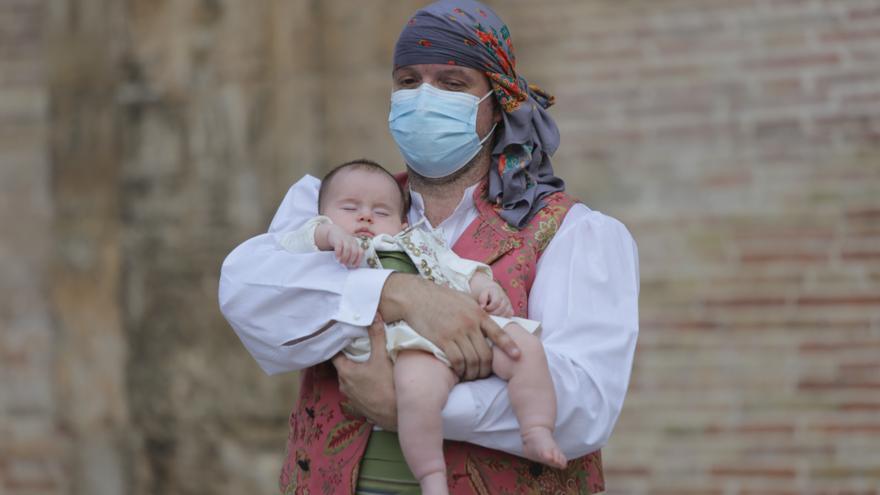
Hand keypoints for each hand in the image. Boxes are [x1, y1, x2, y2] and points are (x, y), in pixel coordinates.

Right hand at [325, 224, 363, 266]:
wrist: (335, 232)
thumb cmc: (343, 243)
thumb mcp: (349, 247)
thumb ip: (351, 255)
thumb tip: (352, 266)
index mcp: (356, 245)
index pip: (361, 252)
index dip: (358, 260)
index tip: (354, 266)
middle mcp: (352, 242)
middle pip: (354, 252)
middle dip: (351, 260)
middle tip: (346, 265)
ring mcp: (345, 240)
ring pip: (347, 249)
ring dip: (344, 258)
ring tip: (341, 262)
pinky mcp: (337, 239)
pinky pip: (339, 246)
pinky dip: (338, 253)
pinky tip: (337, 258)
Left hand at [331, 318, 396, 429]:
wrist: (398, 415)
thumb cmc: (387, 385)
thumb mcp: (382, 357)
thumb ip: (377, 336)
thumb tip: (374, 315)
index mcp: (346, 372)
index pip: (335, 354)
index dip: (339, 345)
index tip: (344, 337)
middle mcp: (344, 386)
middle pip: (343, 367)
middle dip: (349, 357)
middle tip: (358, 346)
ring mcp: (352, 398)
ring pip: (350, 380)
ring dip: (356, 372)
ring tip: (366, 362)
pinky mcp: (360, 407)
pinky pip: (357, 391)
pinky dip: (362, 385)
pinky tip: (372, 381)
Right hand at [379, 274, 520, 380]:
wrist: (415, 296)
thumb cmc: (439, 297)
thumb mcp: (464, 299)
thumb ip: (477, 310)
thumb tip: (488, 317)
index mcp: (477, 313)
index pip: (498, 332)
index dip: (509, 345)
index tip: (517, 356)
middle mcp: (470, 323)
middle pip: (486, 353)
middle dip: (487, 368)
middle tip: (483, 375)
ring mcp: (457, 332)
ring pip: (473, 360)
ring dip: (473, 372)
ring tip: (471, 376)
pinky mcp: (442, 339)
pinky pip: (457, 361)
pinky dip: (460, 370)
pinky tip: (459, 372)